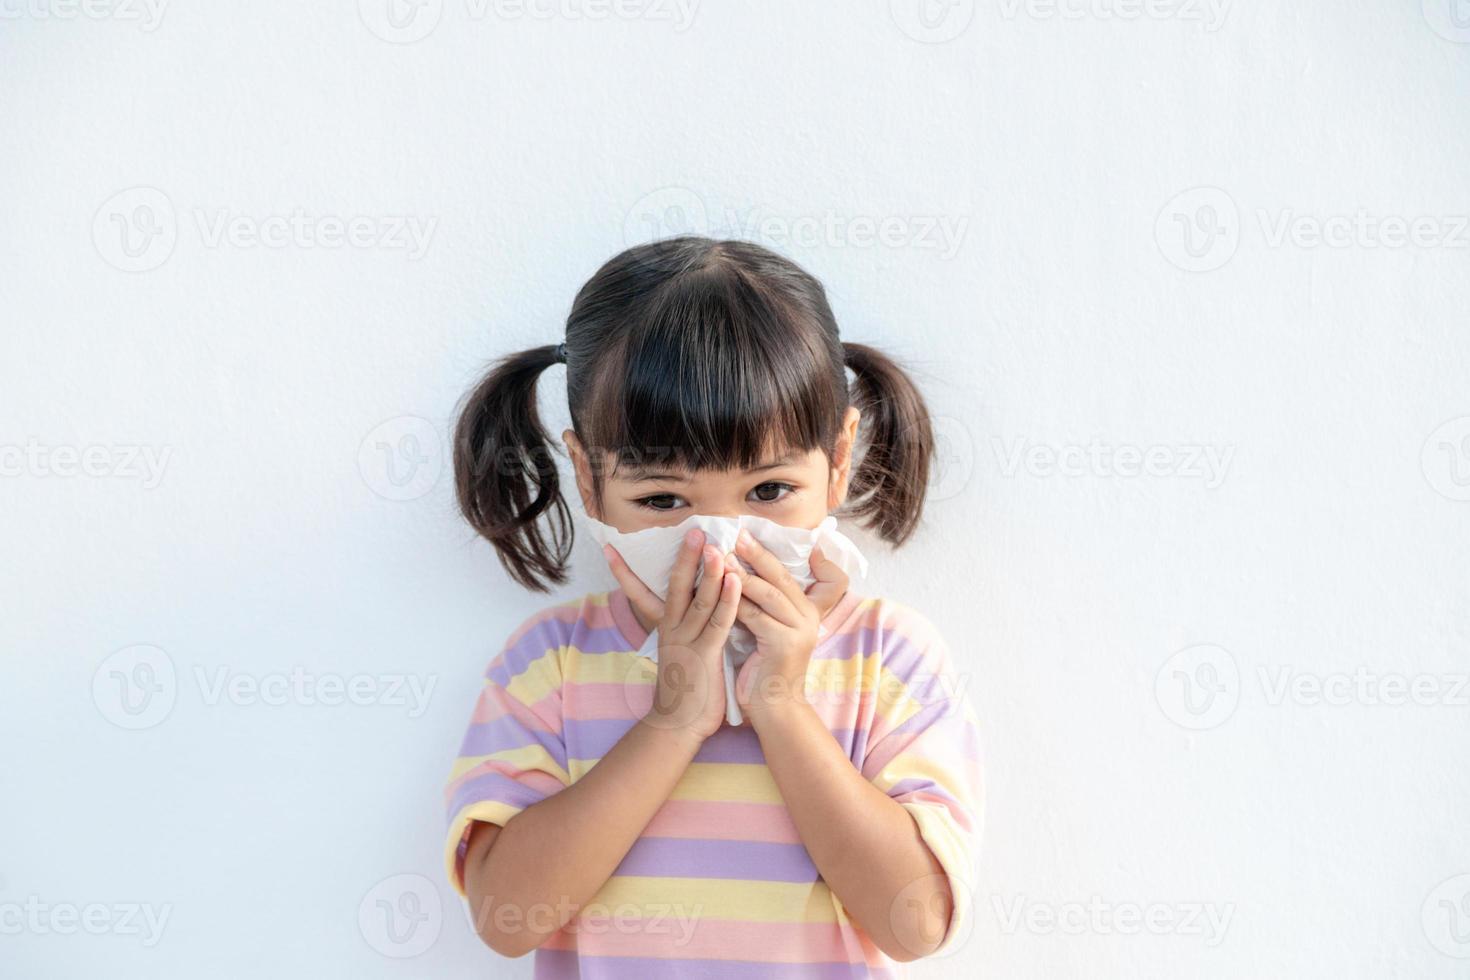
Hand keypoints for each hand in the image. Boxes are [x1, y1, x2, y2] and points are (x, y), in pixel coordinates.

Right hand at [604, 528, 742, 743]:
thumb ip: (683, 629)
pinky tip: (736, 580)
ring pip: (699, 600)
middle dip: (685, 557)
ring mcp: (687, 642)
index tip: (611, 547)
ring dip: (709, 572)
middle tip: (693, 530)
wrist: (678, 726)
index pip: (641, 592)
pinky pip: (719, 622)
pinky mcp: (705, 654)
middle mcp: (672, 630)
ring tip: (717, 546)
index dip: (625, 571)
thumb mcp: (679, 653)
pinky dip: (728, 599)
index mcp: (665, 628)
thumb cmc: (685, 689)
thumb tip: (688, 608)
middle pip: (676, 586)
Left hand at [726, 529, 849, 723]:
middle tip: (735, 535)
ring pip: (768, 594)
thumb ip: (763, 607)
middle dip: (756, 554)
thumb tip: (740, 576)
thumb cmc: (765, 669)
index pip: (786, 575)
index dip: (767, 554)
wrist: (775, 708)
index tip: (747, 534)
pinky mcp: (785, 645)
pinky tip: (719, 590)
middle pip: (780, 577)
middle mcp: (807, 618)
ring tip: (723, 556)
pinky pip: (756, 617)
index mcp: (805, 611)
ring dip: (743, 573)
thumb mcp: (769, 631)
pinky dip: (736, 602)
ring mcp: (799, 631)